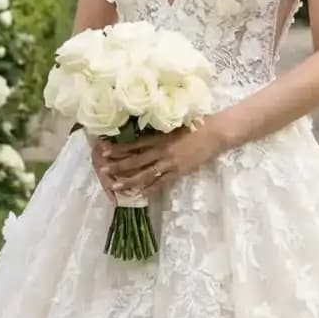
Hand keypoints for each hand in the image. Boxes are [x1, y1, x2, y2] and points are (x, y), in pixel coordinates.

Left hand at [98, 117, 224, 198]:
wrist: (216, 133)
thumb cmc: (196, 124)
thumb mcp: (173, 124)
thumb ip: (158, 130)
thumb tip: (142, 131)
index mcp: (160, 137)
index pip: (134, 145)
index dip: (119, 149)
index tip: (104, 150)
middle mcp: (162, 151)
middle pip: (135, 161)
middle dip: (118, 167)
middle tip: (102, 171)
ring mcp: (170, 163)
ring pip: (145, 175)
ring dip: (129, 181)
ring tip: (115, 186)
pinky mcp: (179, 172)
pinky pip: (161, 183)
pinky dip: (149, 189)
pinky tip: (139, 194)